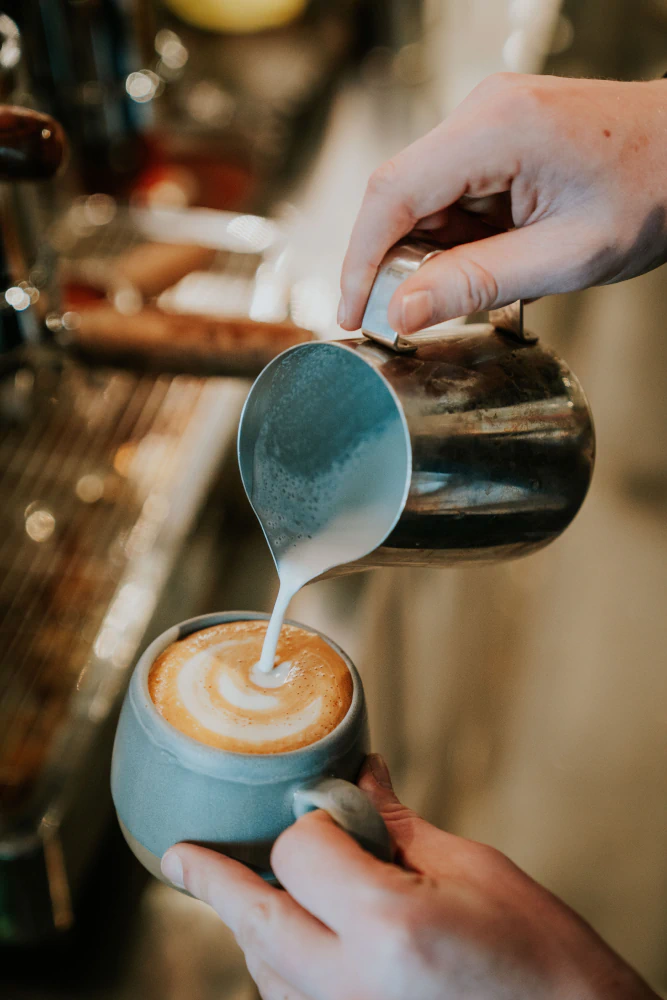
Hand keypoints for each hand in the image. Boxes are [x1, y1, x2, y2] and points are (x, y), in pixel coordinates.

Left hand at [161, 755, 656, 999]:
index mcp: (389, 927)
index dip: (307, 822)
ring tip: (237, 893)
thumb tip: (360, 778)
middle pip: (256, 923)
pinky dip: (277, 973)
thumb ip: (397, 826)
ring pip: (263, 973)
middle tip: (182, 858)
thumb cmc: (541, 958)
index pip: (299, 852)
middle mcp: (354, 987)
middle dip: (216, 882)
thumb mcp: (472, 869)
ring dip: (251, 928)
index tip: (319, 806)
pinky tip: (285, 948)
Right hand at [338, 74, 666, 334]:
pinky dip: (456, 237)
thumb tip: (402, 311)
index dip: (359, 260)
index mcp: (500, 128)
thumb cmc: (650, 190)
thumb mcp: (565, 256)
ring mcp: (486, 120)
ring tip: (489, 278)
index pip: (392, 193)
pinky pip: (449, 193)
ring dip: (432, 252)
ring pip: (421, 198)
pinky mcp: (494, 136)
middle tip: (414, 315)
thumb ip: (477, 284)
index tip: (351, 313)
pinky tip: (493, 255)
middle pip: (399, 195)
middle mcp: (483, 111)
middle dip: (398, 262)